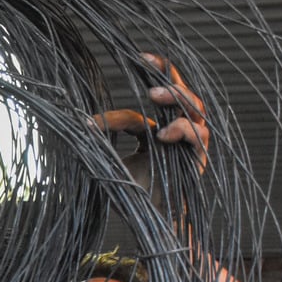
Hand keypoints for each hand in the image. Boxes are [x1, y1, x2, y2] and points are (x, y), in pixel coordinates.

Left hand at [89, 53, 210, 186]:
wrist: (152, 223)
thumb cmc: (133, 194)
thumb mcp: (112, 164)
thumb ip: (103, 143)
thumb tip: (81, 122)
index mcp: (155, 130)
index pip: (138, 114)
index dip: (114, 117)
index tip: (91, 124)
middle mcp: (176, 130)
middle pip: (179, 90)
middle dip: (163, 70)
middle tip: (144, 58)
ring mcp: (191, 142)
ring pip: (194, 106)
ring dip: (175, 95)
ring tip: (152, 94)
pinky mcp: (200, 158)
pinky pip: (199, 135)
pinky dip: (182, 130)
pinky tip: (162, 135)